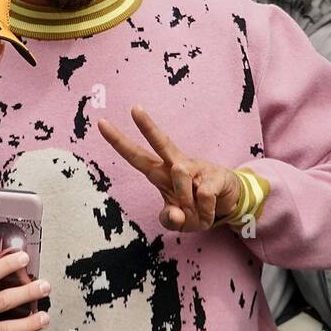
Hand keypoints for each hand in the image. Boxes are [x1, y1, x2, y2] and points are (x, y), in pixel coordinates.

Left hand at [97, 107, 239, 231]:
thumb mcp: (180, 222)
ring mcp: (196, 167)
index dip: (120, 143)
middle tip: (134, 108)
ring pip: (180, 173)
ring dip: (185, 199)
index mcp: (161, 174)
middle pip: (161, 143)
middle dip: (147, 127)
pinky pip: (204, 194)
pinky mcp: (215, 174)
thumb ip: (171, 220)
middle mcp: (176, 165)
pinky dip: (205, 210)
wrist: (228, 203)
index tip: (102, 124)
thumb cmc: (197, 208)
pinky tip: (209, 210)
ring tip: (194, 212)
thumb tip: (175, 215)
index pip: (137, 157)